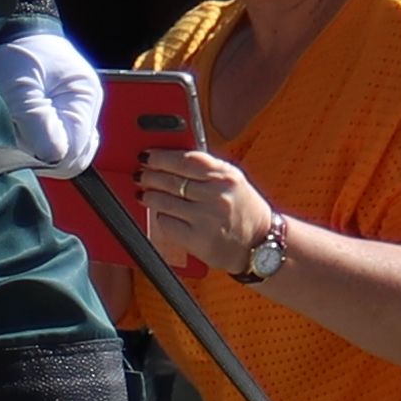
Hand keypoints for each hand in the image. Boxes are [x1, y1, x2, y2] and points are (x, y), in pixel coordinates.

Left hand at [0, 20, 102, 176]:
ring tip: (17, 128)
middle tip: (16, 136)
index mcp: (85, 96)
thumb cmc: (17, 51)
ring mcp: (77, 115)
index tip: (20, 143)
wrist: (13, 31)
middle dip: (44, 155)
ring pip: (64, 156)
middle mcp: (87, 109)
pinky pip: (57, 146)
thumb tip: (54, 158)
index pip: (76, 149)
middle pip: (74, 157)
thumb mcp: (20, 84)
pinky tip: (23, 131)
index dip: (48, 155)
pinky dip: (38, 145)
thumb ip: (37, 120)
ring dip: (38, 150)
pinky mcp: (63, 119)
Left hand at [132, 142, 280, 282]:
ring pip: (165, 202)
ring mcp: (206, 218)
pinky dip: (160, 218)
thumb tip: (172, 159)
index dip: (161, 156)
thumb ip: (207, 169)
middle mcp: (217, 195)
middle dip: (150, 176)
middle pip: (171, 180)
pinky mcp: (198, 239)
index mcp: (225, 176)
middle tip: (140, 174)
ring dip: (149, 196)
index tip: (147, 155)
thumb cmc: (245, 210)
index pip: (186, 160)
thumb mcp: (234, 181)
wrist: (261, 244)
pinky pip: (167, 224)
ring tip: (144, 193)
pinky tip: (161, 214)